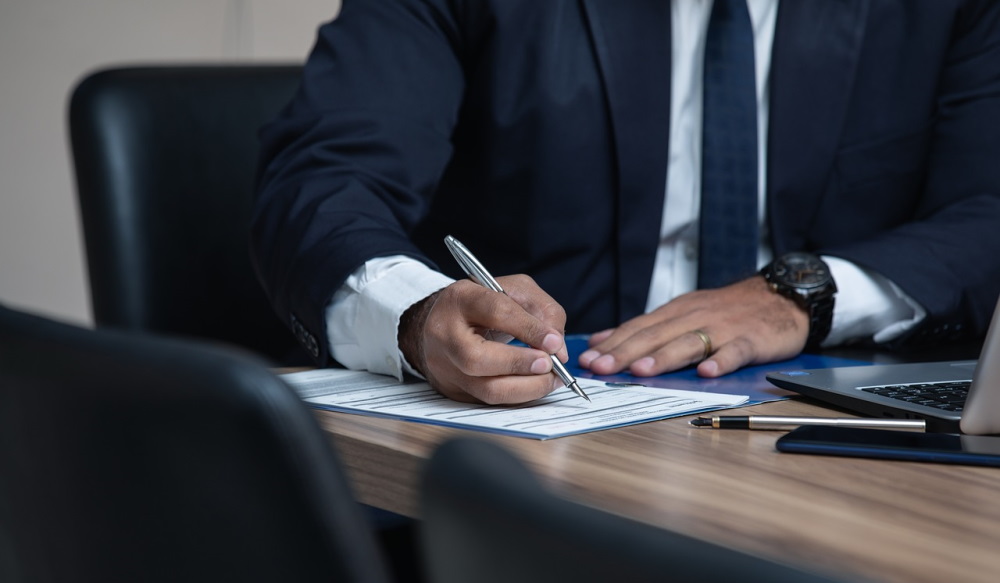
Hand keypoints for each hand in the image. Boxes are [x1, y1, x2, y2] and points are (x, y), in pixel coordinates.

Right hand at [398, 274, 569, 403]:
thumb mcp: (515, 291)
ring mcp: (445, 366)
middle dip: (520, 365)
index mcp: (460, 300)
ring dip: (526, 388)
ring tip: (550, 380)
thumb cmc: (484, 305)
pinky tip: (535, 386)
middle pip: (477, 359)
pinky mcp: (453, 389)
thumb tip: (558, 349)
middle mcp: (444, 334)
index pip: (495, 312)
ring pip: (485, 389)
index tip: (555, 342)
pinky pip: (490, 401)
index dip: (529, 329)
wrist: (444, 323)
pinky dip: (519, 397)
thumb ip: (542, 310)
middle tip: (549, 365)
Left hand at [579, 276, 808, 376]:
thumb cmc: (727, 310)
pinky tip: (708, 372)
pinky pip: (735, 350)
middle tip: (602, 367)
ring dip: (664, 357)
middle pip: (655, 336)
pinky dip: (722, 360)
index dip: (613, 343)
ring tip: (642, 370)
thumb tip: (603, 340)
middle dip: (626, 352)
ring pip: (688, 342)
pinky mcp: (750, 339)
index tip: (588, 359)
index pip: (638, 328)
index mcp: (675, 312)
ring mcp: (722, 328)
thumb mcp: (683, 312)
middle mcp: (694, 317)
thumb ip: (646, 328)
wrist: (780, 296)